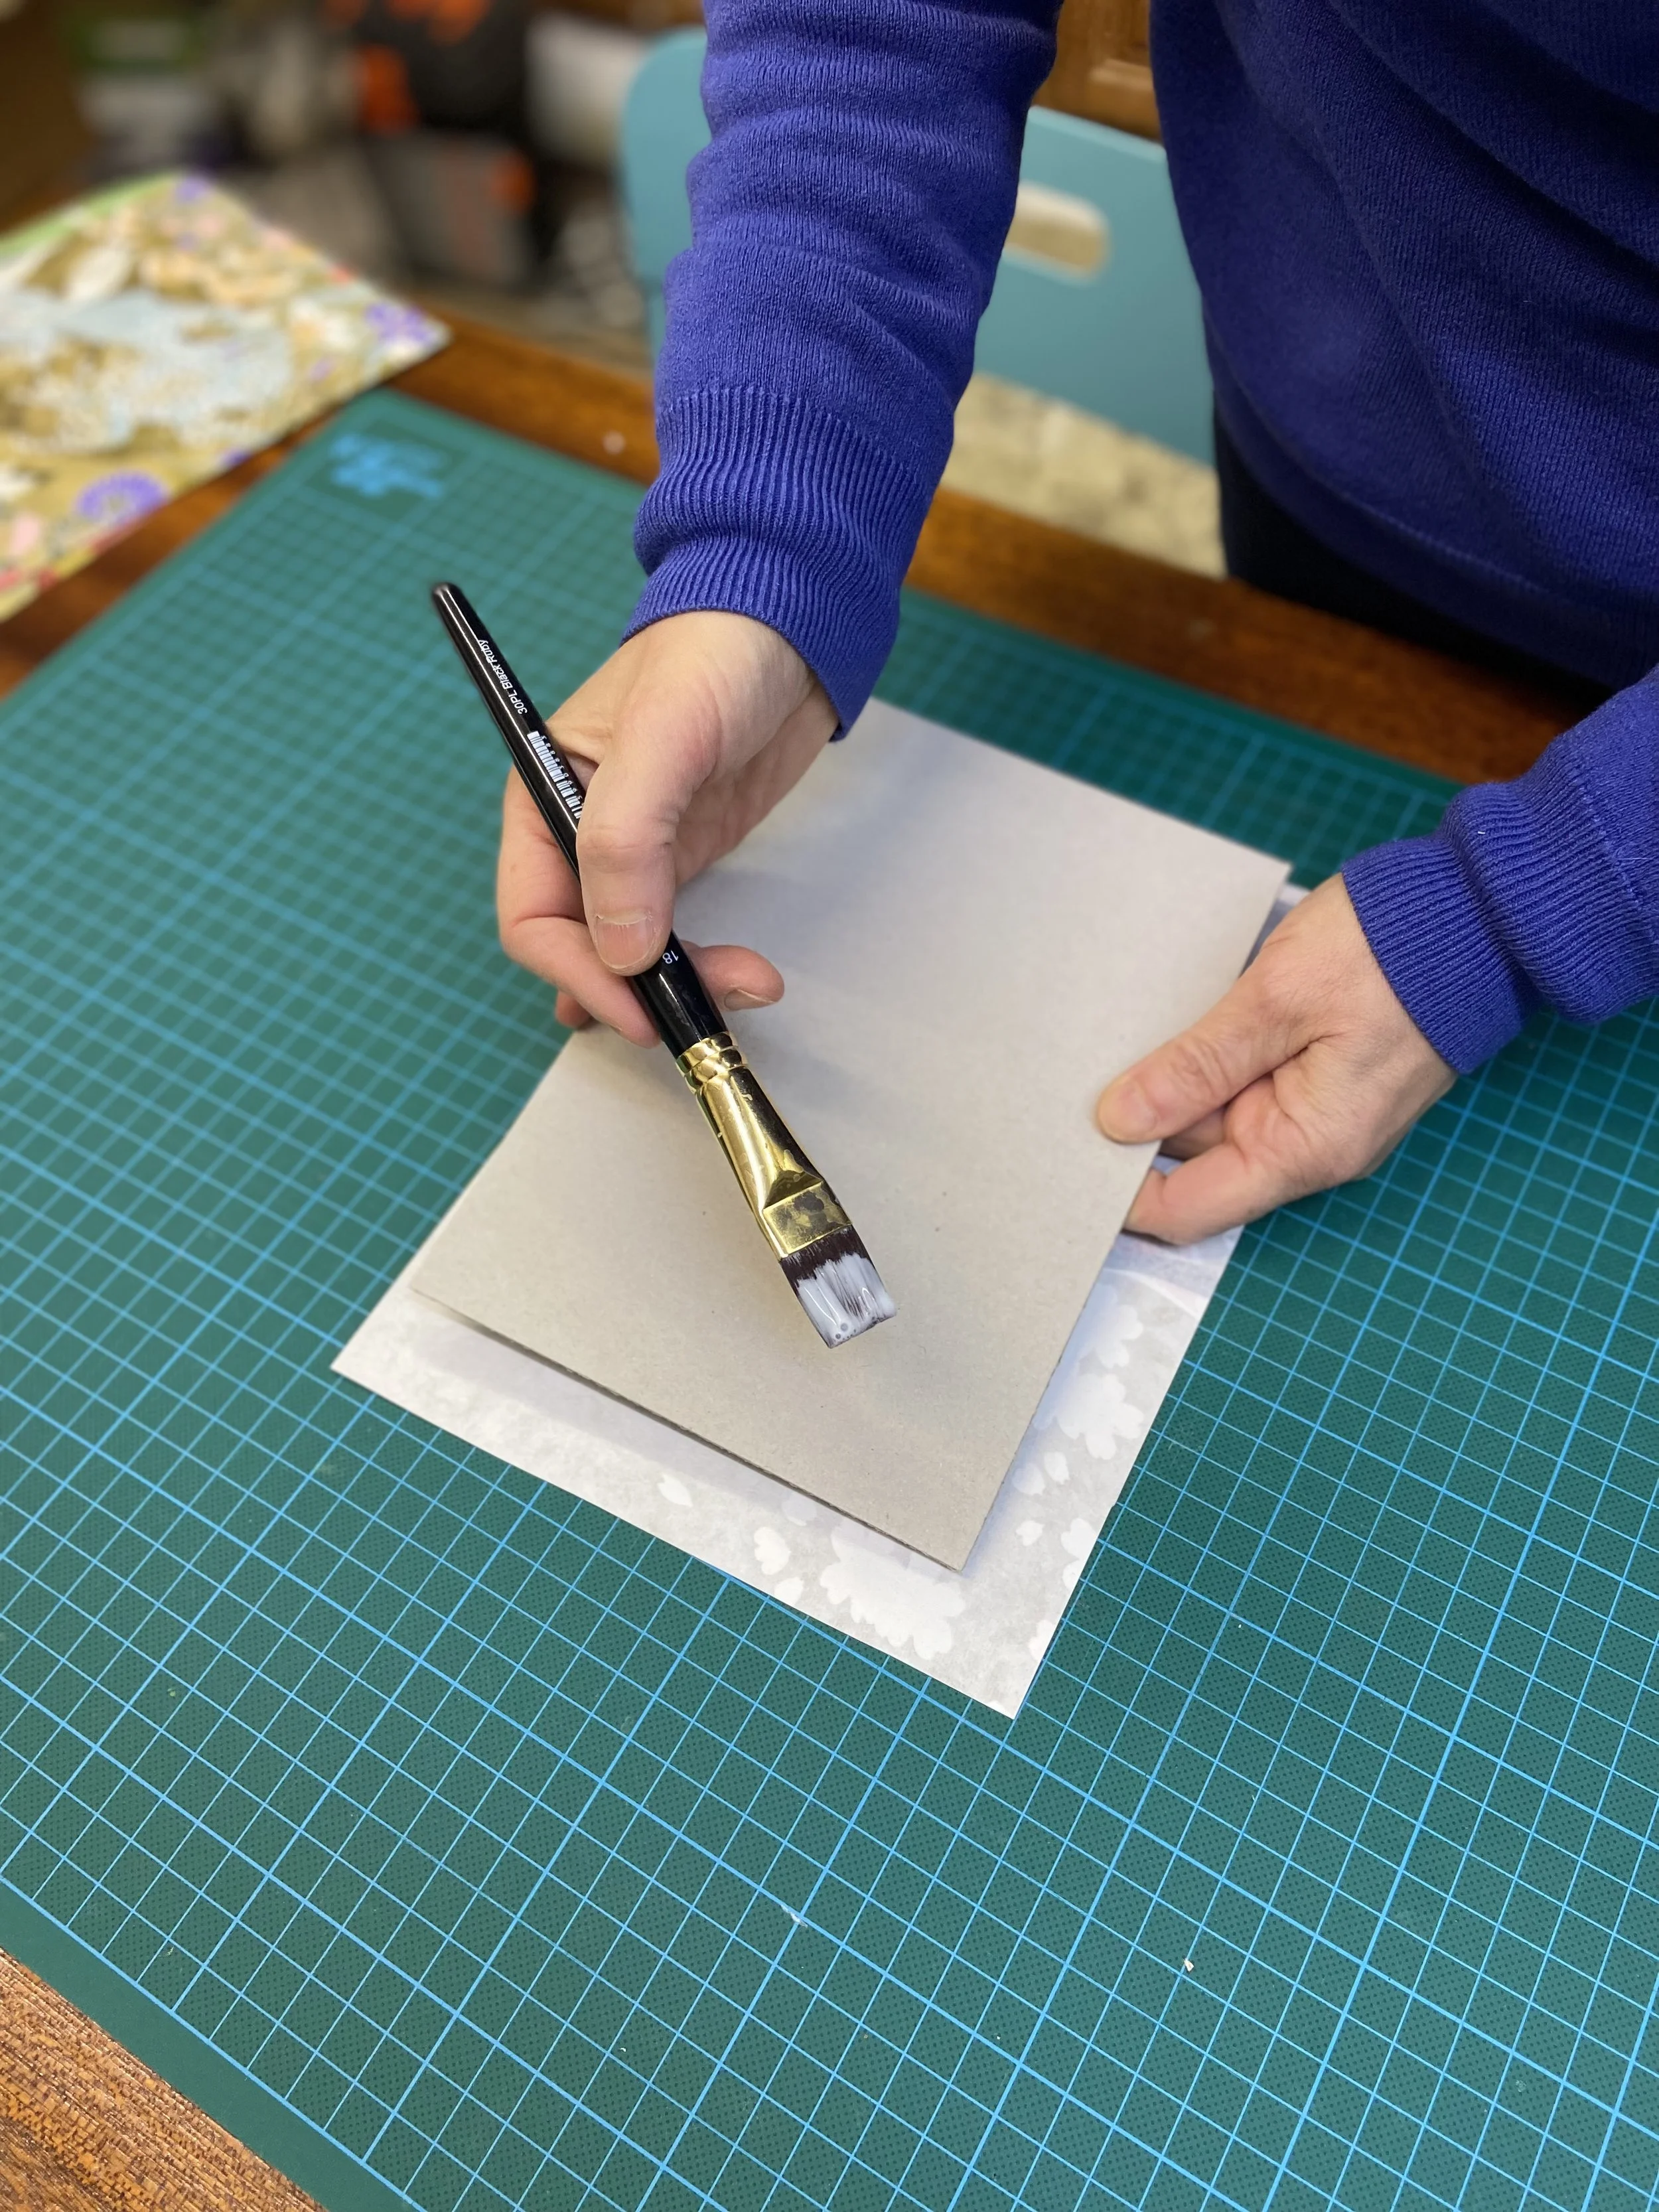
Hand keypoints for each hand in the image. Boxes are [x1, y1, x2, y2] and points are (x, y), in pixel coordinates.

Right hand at [498, 609, 836, 1043]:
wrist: (793, 624)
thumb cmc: (715, 652)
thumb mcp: (663, 737)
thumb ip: (627, 841)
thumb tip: (619, 947)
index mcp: (544, 797)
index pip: (532, 916)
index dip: (576, 971)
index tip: (634, 1006)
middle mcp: (577, 832)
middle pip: (579, 946)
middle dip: (631, 988)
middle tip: (695, 1014)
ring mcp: (633, 851)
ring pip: (627, 949)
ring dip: (670, 986)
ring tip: (737, 990)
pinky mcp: (682, 858)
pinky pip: (669, 934)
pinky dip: (689, 968)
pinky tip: (710, 989)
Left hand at [1096, 875, 1454, 1242]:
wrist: (1482, 912)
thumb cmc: (1394, 953)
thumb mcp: (1277, 1001)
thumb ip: (1197, 1065)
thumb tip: (1120, 1120)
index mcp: (1304, 1148)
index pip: (1188, 1209)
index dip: (1121, 1194)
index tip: (1065, 1156)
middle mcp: (1310, 1145)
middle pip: (1193, 1161)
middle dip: (1134, 1129)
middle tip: (1064, 1084)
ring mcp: (1316, 1109)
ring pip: (1213, 1117)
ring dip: (1168, 1086)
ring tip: (1106, 1041)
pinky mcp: (1318, 1072)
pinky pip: (1242, 1083)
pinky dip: (1202, 1062)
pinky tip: (1163, 1025)